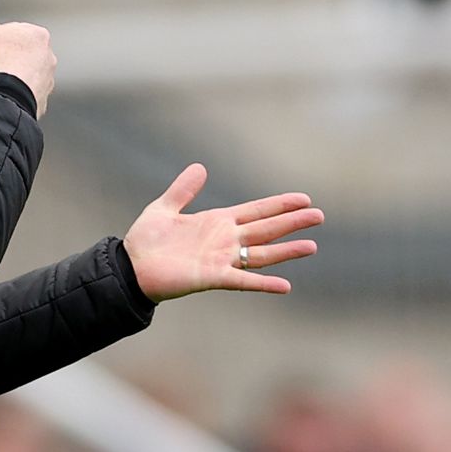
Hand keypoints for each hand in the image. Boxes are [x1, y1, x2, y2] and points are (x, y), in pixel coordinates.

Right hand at [0, 10, 56, 117]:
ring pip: (25, 74)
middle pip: (21, 53)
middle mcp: (48, 56)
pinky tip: (5, 93)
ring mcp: (47, 79)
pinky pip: (26, 93)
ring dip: (13, 76)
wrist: (7, 96)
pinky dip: (17, 93)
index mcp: (38, 35)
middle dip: (7, 58)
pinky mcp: (42, 99)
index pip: (13, 31)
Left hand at [123, 164, 322, 300]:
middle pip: (266, 229)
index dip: (278, 205)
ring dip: (286, 250)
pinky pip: (243, 281)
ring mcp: (222, 260)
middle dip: (291, 222)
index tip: (303, 198)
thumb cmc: (146, 240)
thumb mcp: (164, 208)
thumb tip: (200, 167)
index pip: (255, 211)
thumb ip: (183, 190)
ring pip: (262, 254)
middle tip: (319, 215)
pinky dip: (263, 283)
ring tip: (312, 245)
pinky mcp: (213, 277)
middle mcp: (225, 241)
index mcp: (217, 222)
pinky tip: (285, 285)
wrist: (131, 266)